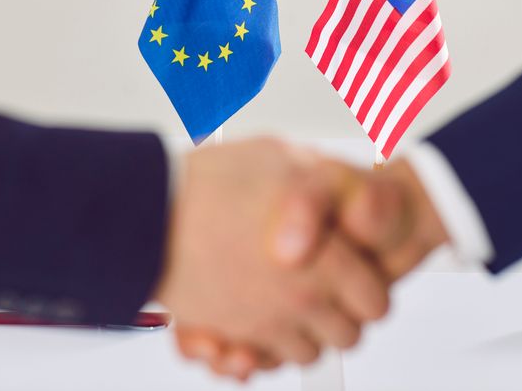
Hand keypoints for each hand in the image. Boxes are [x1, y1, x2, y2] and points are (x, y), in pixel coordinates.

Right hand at [174, 155, 448, 378]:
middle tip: (326, 287)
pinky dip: (257, 349)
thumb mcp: (288, 158)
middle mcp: (299, 302)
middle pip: (347, 335)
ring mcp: (262, 324)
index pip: (376, 301)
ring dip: (301, 332)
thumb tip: (353, 195)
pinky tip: (253, 316)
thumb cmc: (212, 185)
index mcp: (327, 262)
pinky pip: (257, 363)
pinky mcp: (226, 336)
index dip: (368, 285)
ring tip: (288, 298)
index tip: (356, 272)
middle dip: (340, 314)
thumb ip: (332, 182)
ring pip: (305, 353)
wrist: (146, 214)